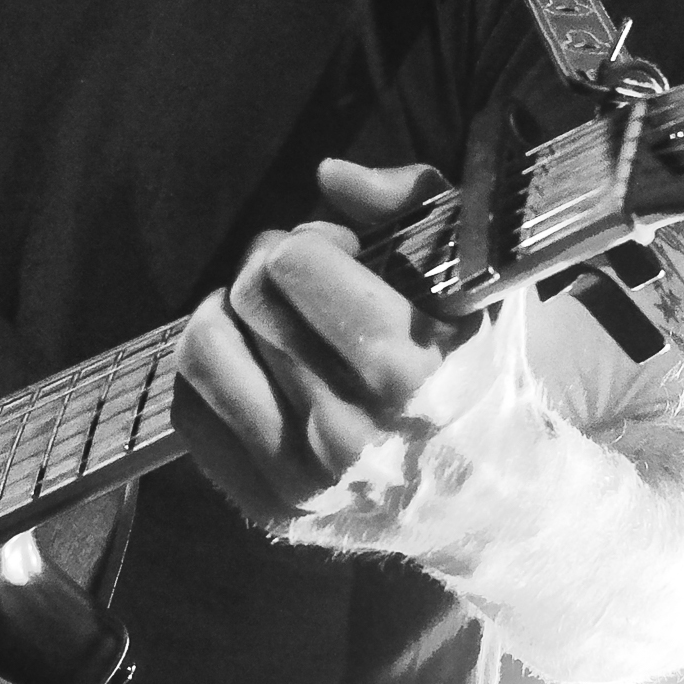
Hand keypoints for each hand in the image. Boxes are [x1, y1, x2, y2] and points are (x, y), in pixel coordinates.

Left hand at [175, 160, 463, 523]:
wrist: (494, 502)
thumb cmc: (478, 372)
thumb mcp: (475, 276)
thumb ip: (412, 202)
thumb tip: (327, 174)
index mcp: (408, 370)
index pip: (294, 262)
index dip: (314, 239)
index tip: (346, 255)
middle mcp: (351, 433)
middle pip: (247, 296)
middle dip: (271, 268)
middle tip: (307, 284)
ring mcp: (305, 479)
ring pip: (204, 349)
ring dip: (230, 316)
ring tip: (271, 321)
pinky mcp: (270, 508)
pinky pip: (190, 410)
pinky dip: (217, 375)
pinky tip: (258, 370)